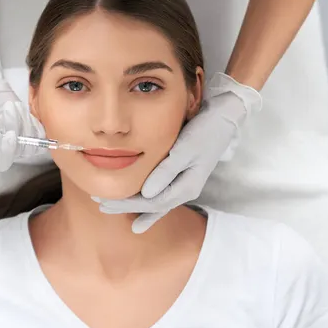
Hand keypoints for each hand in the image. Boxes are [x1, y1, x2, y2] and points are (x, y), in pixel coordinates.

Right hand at [0, 38, 46, 170]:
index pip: (0, 163)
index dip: (7, 152)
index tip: (10, 134)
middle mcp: (2, 152)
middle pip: (19, 151)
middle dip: (17, 128)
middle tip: (9, 106)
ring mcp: (18, 144)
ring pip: (32, 143)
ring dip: (25, 123)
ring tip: (13, 105)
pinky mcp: (29, 134)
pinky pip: (40, 134)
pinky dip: (33, 122)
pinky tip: (22, 110)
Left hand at [97, 72, 261, 232]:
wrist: (224, 117)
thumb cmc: (205, 131)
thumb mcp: (185, 149)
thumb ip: (166, 172)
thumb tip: (146, 194)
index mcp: (187, 186)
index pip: (152, 202)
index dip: (128, 204)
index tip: (106, 203)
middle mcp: (186, 189)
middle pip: (153, 205)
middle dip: (127, 207)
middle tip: (103, 207)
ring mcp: (185, 182)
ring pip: (157, 202)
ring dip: (135, 206)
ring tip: (113, 209)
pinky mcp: (183, 174)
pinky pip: (163, 194)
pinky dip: (148, 202)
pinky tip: (138, 210)